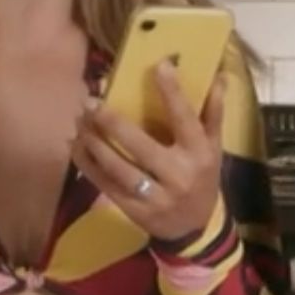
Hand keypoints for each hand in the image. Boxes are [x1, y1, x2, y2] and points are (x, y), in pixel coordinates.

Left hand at [71, 60, 225, 242]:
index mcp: (198, 154)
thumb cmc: (203, 178)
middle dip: (112, 123)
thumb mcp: (214, 148)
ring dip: (94, 143)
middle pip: (140, 145)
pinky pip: (105, 185)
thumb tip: (219, 77)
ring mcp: (154, 196)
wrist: (195, 228)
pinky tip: (76, 146)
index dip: (172, 92)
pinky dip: (87, 165)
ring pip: (118, 167)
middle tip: (91, 102)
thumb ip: (213, 113)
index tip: (159, 65)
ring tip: (79, 121)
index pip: (184, 119)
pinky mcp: (134, 210)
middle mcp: (177, 175)